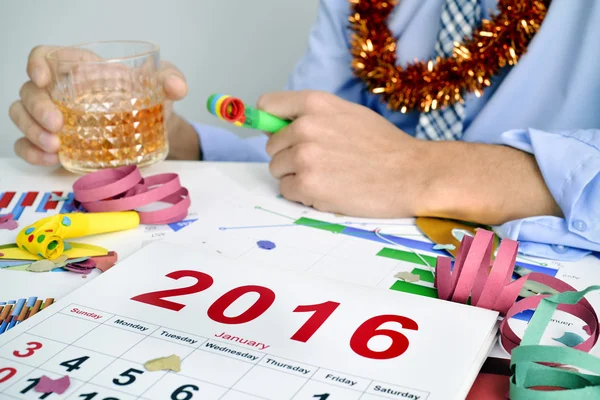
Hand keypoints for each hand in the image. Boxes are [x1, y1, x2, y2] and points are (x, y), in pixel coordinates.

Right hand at [8, 45, 198, 164]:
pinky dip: (32, 152)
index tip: (43, 78)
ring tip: (55, 147)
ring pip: (22, 116)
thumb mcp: (160, 85)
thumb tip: (178, 87)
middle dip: (37, 108)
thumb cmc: (149, 100)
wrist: (154, 130)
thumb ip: (169, 79)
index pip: (47, 56)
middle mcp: (61, 92)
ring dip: (31, 131)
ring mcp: (54, 118)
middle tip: (58, 125)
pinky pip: (27, 144)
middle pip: (30, 91)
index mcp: (81, 70)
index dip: (37, 63)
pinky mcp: (55, 143)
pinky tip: (50, 159)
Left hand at [258, 90, 429, 217]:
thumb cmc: (384, 146)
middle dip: (289, 156)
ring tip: (327, 176)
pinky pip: (285, 190)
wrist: (411, 174)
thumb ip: (313, 116)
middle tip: (321, 162)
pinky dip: (302, 195)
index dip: (272, 123)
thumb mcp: (348, 114)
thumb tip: (278, 126)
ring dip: (296, 177)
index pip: (268, 106)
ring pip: (277, 169)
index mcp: (315, 103)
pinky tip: (328, 190)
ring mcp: (304, 156)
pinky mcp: (306, 184)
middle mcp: (304, 126)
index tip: (280, 134)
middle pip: (271, 145)